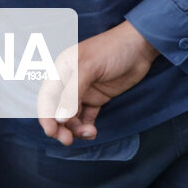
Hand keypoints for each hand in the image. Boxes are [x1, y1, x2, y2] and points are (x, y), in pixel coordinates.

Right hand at [37, 21, 158, 144]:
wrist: (141, 46)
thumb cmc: (113, 49)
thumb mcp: (89, 67)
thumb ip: (73, 93)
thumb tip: (59, 118)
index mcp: (62, 70)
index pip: (47, 97)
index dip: (46, 116)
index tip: (52, 132)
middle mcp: (70, 82)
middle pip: (58, 110)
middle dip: (60, 127)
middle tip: (68, 140)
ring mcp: (84, 91)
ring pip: (72, 116)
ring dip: (76, 129)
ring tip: (89, 134)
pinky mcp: (98, 98)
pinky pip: (87, 117)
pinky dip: (86, 127)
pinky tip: (92, 133)